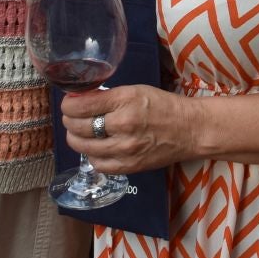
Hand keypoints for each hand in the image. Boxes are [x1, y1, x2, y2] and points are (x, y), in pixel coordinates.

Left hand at [62, 84, 198, 174]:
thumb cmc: (163, 106)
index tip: (69, 103)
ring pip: (83, 146)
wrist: (190, 129)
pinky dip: (92, 155)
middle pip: (77, 126)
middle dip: (69, 120)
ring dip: (76, 138)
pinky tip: (96, 148)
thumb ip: (107, 96)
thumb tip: (78, 100)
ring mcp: (125, 148)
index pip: (80, 105)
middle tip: (72, 117)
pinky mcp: (129, 166)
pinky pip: (97, 164)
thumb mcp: (135, 91)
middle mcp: (123, 124)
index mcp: (125, 100)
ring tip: (79, 133)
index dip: (68, 104)